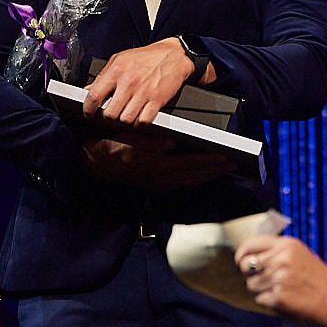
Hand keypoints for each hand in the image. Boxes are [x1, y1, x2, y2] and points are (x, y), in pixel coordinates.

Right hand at [80, 135, 232, 192]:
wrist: (93, 165)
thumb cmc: (109, 148)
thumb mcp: (126, 140)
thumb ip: (150, 142)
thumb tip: (171, 142)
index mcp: (155, 166)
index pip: (189, 164)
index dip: (209, 160)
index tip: (226, 156)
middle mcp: (159, 179)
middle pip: (194, 175)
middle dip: (215, 170)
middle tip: (234, 164)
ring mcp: (158, 184)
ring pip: (190, 181)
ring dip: (208, 176)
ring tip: (224, 169)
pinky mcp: (155, 186)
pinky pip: (182, 184)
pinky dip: (195, 179)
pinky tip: (202, 174)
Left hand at [82, 39, 194, 124]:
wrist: (174, 55)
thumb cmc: (147, 57)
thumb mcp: (120, 59)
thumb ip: (103, 75)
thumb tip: (88, 89)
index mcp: (117, 71)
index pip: (94, 96)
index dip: (88, 109)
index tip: (89, 113)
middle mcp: (129, 82)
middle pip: (110, 113)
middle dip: (109, 117)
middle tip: (112, 113)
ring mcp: (143, 93)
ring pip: (125, 120)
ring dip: (125, 120)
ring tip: (127, 113)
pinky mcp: (157, 100)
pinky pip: (143, 121)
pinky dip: (140, 122)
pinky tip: (140, 116)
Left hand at [235, 235, 326, 326]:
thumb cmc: (317, 279)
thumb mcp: (299, 255)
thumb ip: (275, 252)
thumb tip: (247, 257)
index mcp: (286, 245)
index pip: (250, 244)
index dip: (242, 254)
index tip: (241, 261)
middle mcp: (282, 259)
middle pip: (246, 266)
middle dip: (252, 275)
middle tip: (267, 280)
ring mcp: (280, 278)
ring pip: (251, 285)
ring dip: (261, 290)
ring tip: (281, 291)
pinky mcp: (279, 298)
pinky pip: (260, 300)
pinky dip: (269, 303)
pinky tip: (284, 300)